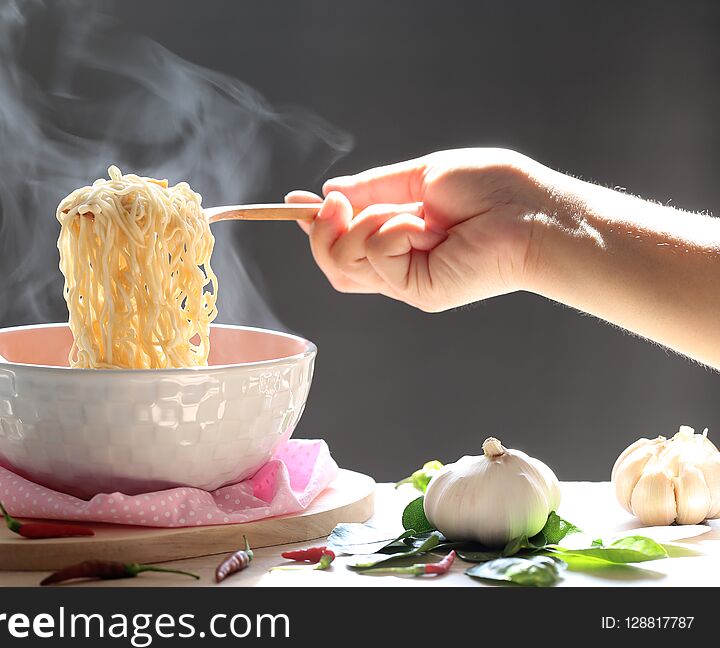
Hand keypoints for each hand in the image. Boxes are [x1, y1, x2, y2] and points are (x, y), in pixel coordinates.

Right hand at [286, 148, 554, 311]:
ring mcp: (406, 281)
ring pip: (343, 262)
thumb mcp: (421, 177)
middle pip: (332, 261)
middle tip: (338, 204)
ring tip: (405, 213)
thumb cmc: (491, 189)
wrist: (531, 211)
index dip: (316, 227)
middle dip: (323, 229)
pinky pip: (376, 256)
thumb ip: (374, 187)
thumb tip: (328, 192)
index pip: (344, 245)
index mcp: (399, 239)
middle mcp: (398, 265)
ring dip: (362, 224)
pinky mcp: (417, 291)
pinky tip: (426, 226)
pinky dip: (392, 230)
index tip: (296, 202)